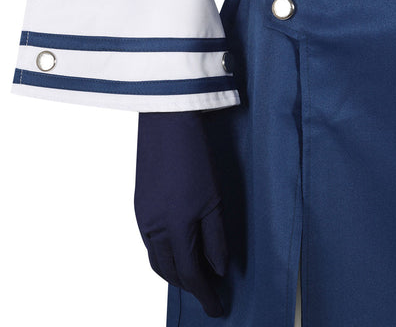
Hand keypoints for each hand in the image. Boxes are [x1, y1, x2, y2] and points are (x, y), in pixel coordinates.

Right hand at [134, 112, 227, 317]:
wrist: (167, 124)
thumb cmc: (195, 158)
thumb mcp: (215, 200)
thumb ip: (216, 238)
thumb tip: (219, 269)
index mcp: (176, 227)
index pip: (192, 274)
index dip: (206, 295)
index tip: (218, 308)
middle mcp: (154, 227)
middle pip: (169, 272)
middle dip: (189, 287)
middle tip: (208, 291)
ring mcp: (143, 216)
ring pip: (156, 258)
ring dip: (175, 271)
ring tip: (194, 273)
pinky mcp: (140, 205)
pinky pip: (149, 241)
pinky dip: (164, 253)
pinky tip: (177, 247)